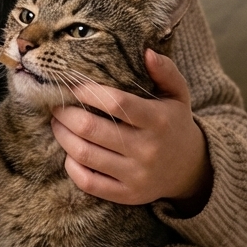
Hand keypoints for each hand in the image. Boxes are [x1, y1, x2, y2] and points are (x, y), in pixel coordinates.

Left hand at [50, 49, 212, 214]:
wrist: (189, 169)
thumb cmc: (174, 123)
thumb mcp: (178, 95)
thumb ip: (165, 71)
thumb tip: (147, 52)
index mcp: (159, 121)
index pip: (116, 104)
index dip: (87, 93)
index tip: (71, 85)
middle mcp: (148, 150)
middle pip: (91, 129)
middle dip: (65, 114)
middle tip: (56, 105)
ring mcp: (136, 175)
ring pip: (84, 154)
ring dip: (62, 136)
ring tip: (57, 123)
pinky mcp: (126, 195)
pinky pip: (88, 182)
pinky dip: (71, 165)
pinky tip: (70, 151)